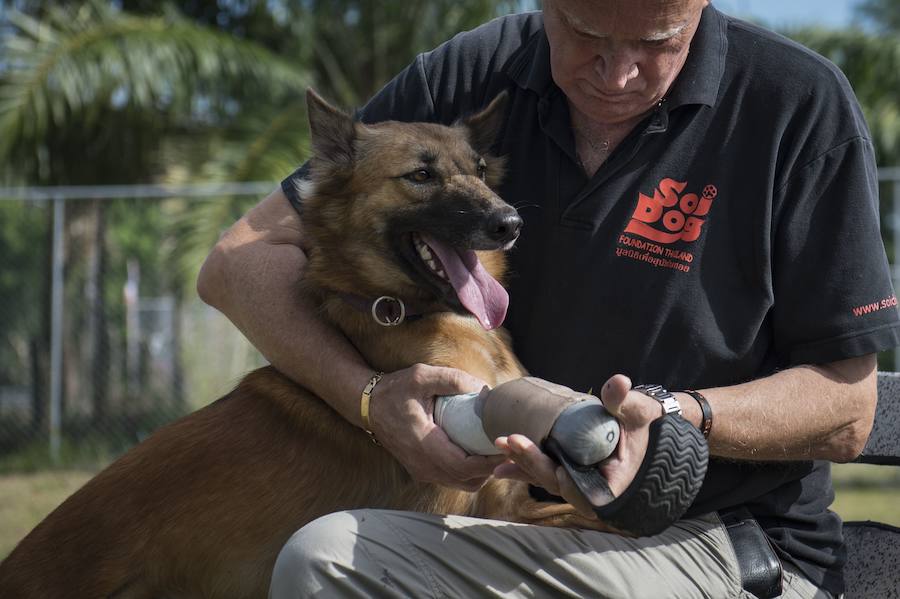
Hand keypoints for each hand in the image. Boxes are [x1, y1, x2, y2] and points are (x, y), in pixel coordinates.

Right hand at [368, 363, 506, 490]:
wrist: (369, 406)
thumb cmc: (396, 390)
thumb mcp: (422, 376)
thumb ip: (453, 380)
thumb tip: (486, 390)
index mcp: (423, 443)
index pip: (464, 466)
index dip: (490, 462)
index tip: (508, 447)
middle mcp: (422, 465)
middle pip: (467, 480)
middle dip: (492, 468)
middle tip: (511, 449)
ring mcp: (422, 471)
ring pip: (462, 483)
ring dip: (483, 472)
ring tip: (498, 450)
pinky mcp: (422, 471)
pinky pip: (453, 479)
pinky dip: (471, 472)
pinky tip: (480, 452)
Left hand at [493, 374, 663, 515]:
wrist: (646, 429)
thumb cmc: (644, 424)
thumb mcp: (638, 412)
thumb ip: (625, 401)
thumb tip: (618, 382)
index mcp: (610, 486)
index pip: (576, 487)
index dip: (552, 474)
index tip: (537, 457)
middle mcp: (590, 488)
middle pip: (553, 481)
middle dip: (528, 462)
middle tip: (507, 441)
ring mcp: (577, 480)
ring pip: (544, 477)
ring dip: (521, 463)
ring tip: (498, 447)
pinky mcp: (568, 470)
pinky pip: (543, 471)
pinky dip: (524, 465)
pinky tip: (501, 462)